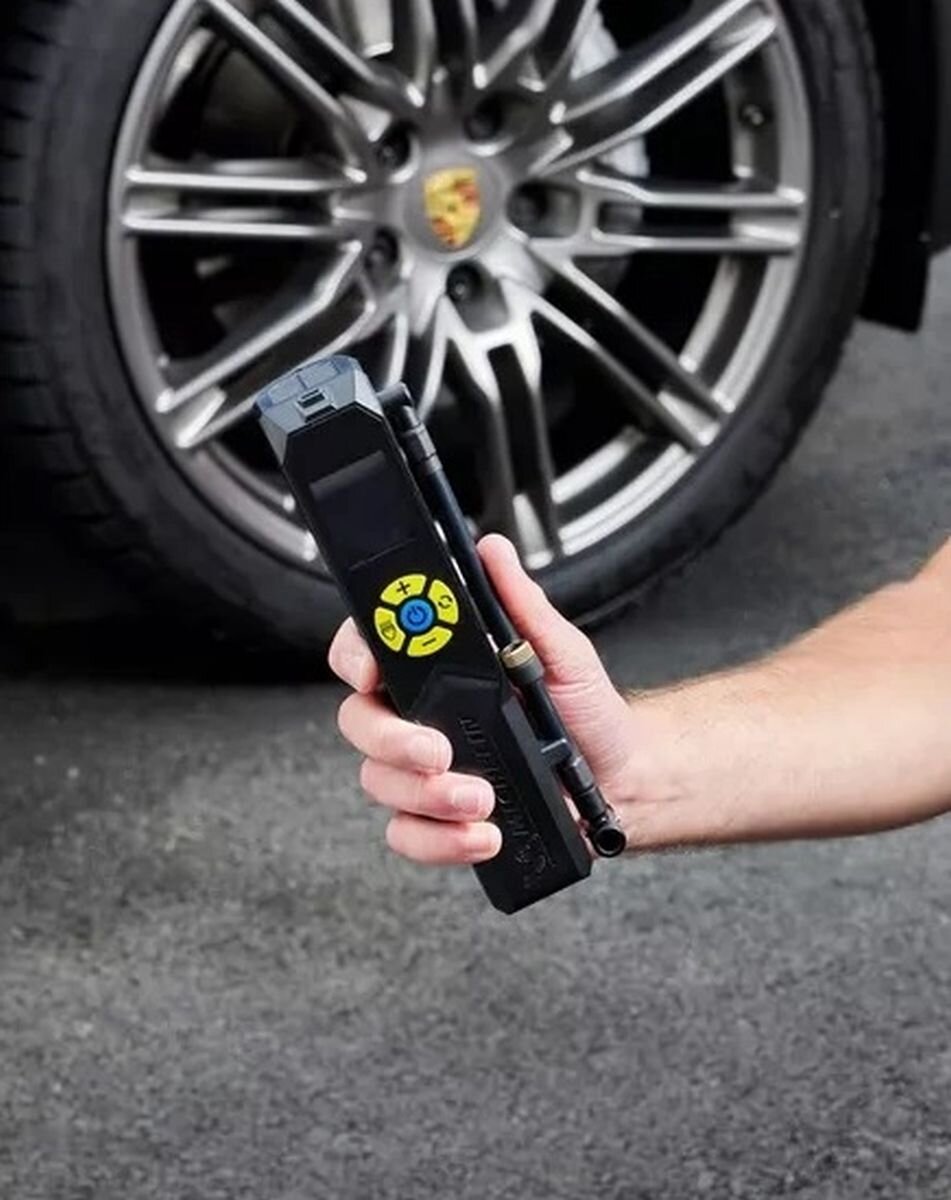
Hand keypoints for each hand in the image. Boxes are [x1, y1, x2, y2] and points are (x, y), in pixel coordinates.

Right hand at [328, 535, 638, 865]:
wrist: (622, 782)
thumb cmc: (587, 714)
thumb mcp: (560, 650)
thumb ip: (521, 604)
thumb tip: (492, 551)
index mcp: (439, 671)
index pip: (368, 650)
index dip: (355, 656)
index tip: (372, 672)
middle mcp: (421, 717)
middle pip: (358, 722)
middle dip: (391, 740)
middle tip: (439, 750)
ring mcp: (425, 771)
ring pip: (379, 783)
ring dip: (427, 796)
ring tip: (483, 798)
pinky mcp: (440, 819)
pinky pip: (406, 835)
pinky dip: (439, 840)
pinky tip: (483, 833)